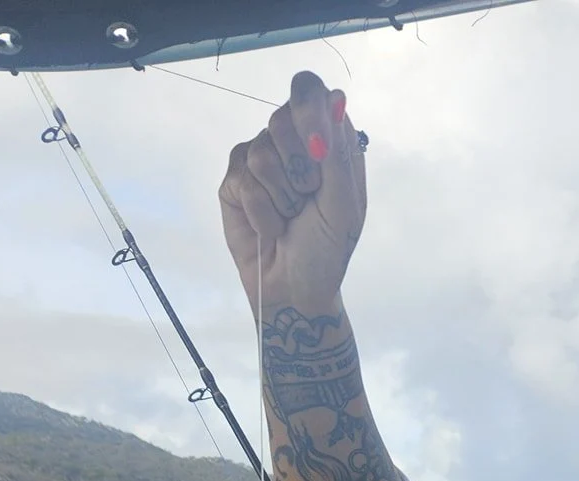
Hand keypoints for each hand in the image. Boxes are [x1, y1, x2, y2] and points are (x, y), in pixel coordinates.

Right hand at [219, 70, 365, 316]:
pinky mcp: (235, 180)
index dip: (309, 113)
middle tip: (309, 199)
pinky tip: (270, 226)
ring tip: (290, 217)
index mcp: (327, 139)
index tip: (318, 150)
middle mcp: (293, 142)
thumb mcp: (344, 206)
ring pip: (261, 152)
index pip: (311, 92)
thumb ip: (339, 153)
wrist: (294, 290)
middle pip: (281, 118)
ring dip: (282, 197)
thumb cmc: (327, 250)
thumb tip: (335, 98)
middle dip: (299, 168)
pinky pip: (242, 179)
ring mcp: (261, 158)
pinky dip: (261, 211)